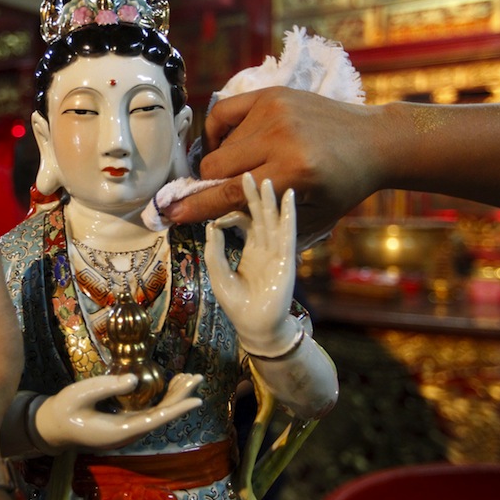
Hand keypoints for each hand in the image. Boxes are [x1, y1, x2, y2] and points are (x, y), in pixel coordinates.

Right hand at [35, 372, 202, 451]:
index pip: (155, 420)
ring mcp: (129, 429)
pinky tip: (171, 385)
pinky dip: (164, 398)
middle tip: (197, 377)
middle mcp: (129, 433)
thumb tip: (134, 379)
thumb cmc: (64, 409)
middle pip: (162, 416)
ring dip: (175, 396)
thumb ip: (105, 387)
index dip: (176, 409)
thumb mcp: (80, 394)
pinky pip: (151, 411)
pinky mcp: (126, 422)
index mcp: (119, 431)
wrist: (54, 426)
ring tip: (189, 377)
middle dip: (181, 397)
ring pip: (159, 413)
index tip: (196, 400)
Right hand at [165, 87, 381, 241]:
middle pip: (213, 167)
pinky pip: (222, 113)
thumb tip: (214, 219)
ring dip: (224, 162)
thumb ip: (262, 218)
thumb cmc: (343, 187)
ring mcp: (272, 112)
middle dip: (211, 185)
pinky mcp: (270, 95)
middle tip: (224, 192)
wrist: (373, 141)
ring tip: (247, 167)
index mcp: (292, 172)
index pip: (227, 193)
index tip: (171, 214)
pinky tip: (230, 143)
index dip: (196, 207)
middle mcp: (279, 138)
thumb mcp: (310, 216)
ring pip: (218, 145)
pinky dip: (218, 132)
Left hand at [204, 174, 299, 356]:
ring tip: (268, 180)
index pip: (245, 221)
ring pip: (273, 221)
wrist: (256, 326)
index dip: (235, 210)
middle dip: (254, 196)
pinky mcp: (286, 259)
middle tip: (247, 173)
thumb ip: (215, 250)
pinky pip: (288, 233)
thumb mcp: (218, 273)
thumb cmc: (237, 303)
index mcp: (250, 250)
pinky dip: (289, 215)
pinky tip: (289, 198)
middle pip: (260, 215)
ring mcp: (277, 252)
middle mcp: (265, 247)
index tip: (220, 204)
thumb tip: (211, 225)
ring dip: (271, 201)